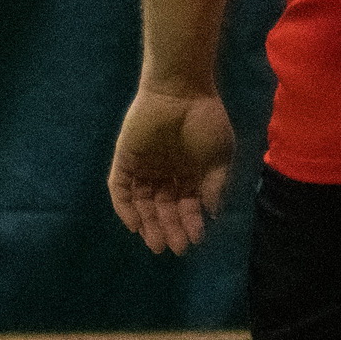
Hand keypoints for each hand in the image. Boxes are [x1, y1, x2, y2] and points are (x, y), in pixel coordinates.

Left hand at [108, 86, 235, 255]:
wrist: (182, 91)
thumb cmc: (206, 121)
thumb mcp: (219, 157)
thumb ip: (214, 186)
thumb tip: (211, 214)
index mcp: (189, 174)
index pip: (186, 206)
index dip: (190, 224)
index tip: (194, 240)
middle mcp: (165, 174)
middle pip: (164, 209)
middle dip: (169, 228)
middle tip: (174, 247)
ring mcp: (144, 167)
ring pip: (143, 203)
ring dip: (148, 224)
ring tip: (156, 242)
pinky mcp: (125, 159)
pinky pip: (121, 189)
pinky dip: (125, 208)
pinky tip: (135, 225)